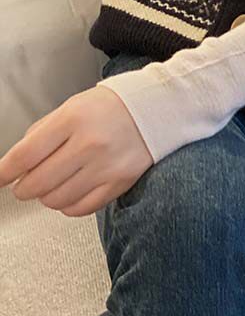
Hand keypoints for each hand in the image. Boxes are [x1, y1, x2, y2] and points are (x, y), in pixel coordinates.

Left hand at [0, 86, 153, 217]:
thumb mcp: (72, 107)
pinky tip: (70, 192)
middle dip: (24, 187)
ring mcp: (106, 166)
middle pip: (37, 183)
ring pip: (56, 199)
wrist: (157, 108)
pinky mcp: (120, 183)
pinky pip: (81, 208)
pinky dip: (67, 206)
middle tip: (26, 183)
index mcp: (73, 119)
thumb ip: (42, 133)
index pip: (24, 155)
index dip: (4, 172)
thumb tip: (16, 165)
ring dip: (46, 196)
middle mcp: (89, 144)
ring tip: (52, 184)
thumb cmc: (112, 107)